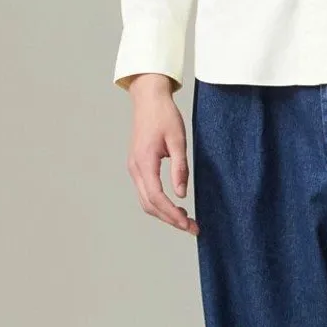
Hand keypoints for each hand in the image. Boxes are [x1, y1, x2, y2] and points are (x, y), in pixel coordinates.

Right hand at [125, 75, 198, 233]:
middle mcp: (135, 168)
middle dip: (170, 219)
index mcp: (144, 162)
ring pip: (146, 201)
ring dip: (164, 214)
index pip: (157, 197)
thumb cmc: (164, 116)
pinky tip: (175, 206)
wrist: (148, 99)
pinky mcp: (138, 166)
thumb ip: (180, 168)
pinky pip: (146, 192)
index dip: (172, 214)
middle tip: (192, 228)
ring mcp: (134, 168)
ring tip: (186, 220)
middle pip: (149, 204)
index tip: (187, 223)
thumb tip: (181, 194)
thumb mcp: (178, 140)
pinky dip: (159, 204)